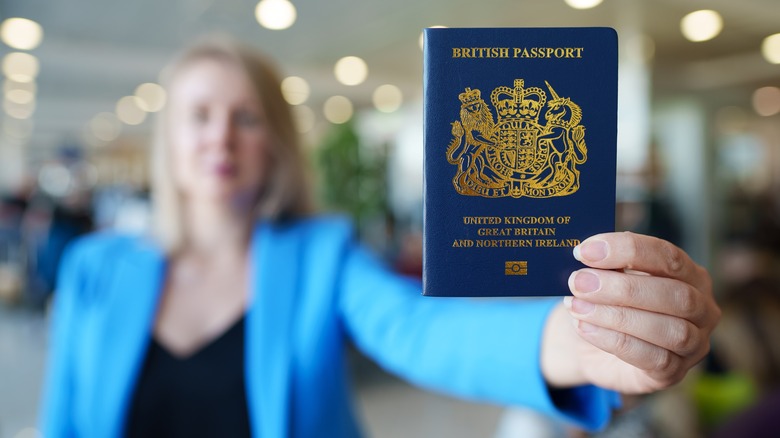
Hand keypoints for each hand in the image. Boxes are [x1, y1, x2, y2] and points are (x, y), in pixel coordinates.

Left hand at [541, 232, 720, 393]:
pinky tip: (584, 327)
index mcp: (691, 275)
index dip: (627, 250)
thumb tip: (587, 254)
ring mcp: (694, 345)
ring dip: (616, 316)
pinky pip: (652, 358)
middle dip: (622, 287)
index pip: (669, 257)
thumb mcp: (608, 279)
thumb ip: (607, 267)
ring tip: (577, 306)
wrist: (595, 347)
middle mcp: (703, 309)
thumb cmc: (609, 303)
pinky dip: (613, 340)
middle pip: (675, 294)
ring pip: (668, 329)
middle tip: (579, 281)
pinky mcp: (674, 373)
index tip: (585, 250)